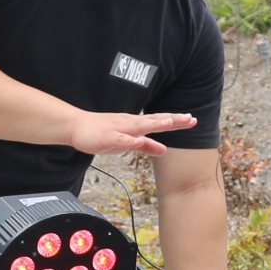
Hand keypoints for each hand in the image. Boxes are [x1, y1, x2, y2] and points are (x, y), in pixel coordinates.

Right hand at [64, 109, 196, 156]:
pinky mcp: (107, 137)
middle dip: (172, 120)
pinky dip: (129, 140)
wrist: (77, 128)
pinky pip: (120, 139)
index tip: (193, 119)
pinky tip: (138, 141)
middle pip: (154, 120)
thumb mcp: (129, 142)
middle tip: (190, 119)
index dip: (176, 121)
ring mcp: (119, 129)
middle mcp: (131, 123)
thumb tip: (164, 150)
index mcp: (136, 125)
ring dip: (154, 124)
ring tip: (169, 122)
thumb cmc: (104, 134)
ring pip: (139, 126)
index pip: (159, 121)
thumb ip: (146, 146)